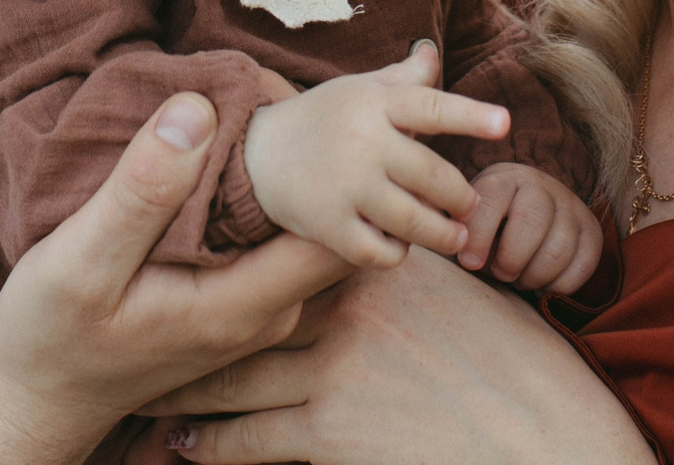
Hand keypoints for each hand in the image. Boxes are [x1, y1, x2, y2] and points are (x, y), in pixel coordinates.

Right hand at [0, 93, 346, 464]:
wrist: (39, 399)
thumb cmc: (51, 338)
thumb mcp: (78, 263)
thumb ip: (141, 193)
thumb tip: (199, 111)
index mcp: (244, 305)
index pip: (339, 230)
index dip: (340, 165)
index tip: (306, 111)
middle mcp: (271, 312)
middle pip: (336, 224)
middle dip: (327, 160)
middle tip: (289, 96)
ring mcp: (261, 308)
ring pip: (312, 228)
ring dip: (302, 174)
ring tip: (269, 111)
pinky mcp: (243, 297)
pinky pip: (283, 238)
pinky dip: (276, 194)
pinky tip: (245, 154)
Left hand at [141, 247, 653, 464]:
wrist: (543, 434)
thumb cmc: (509, 361)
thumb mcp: (461, 289)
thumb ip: (410, 254)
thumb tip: (381, 230)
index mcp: (372, 265)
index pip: (280, 250)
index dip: (225, 251)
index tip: (178, 244)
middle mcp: (345, 308)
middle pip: (240, 307)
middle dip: (182, 312)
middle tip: (131, 310)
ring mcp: (334, 370)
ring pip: (230, 375)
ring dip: (179, 385)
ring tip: (135, 385)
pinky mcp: (330, 433)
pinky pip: (249, 439)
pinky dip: (208, 444)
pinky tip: (179, 446)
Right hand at [242, 40, 509, 269]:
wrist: (256, 154)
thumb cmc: (322, 118)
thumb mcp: (360, 89)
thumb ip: (403, 79)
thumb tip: (432, 51)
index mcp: (375, 103)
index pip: (431, 107)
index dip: (471, 116)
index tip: (504, 123)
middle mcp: (363, 143)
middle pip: (433, 176)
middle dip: (462, 197)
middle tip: (471, 205)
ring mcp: (345, 186)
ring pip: (413, 221)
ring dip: (443, 234)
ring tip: (455, 236)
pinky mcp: (328, 226)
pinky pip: (380, 251)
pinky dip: (398, 253)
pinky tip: (402, 246)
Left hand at [456, 163, 602, 293]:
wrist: (524, 214)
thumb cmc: (488, 227)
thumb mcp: (468, 222)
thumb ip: (460, 234)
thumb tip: (463, 254)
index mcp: (504, 179)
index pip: (492, 201)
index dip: (479, 236)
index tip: (470, 263)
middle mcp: (540, 185)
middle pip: (533, 221)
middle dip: (512, 258)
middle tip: (501, 275)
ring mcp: (570, 205)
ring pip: (560, 247)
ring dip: (536, 276)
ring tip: (520, 282)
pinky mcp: (591, 229)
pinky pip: (584, 263)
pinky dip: (561, 285)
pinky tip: (543, 286)